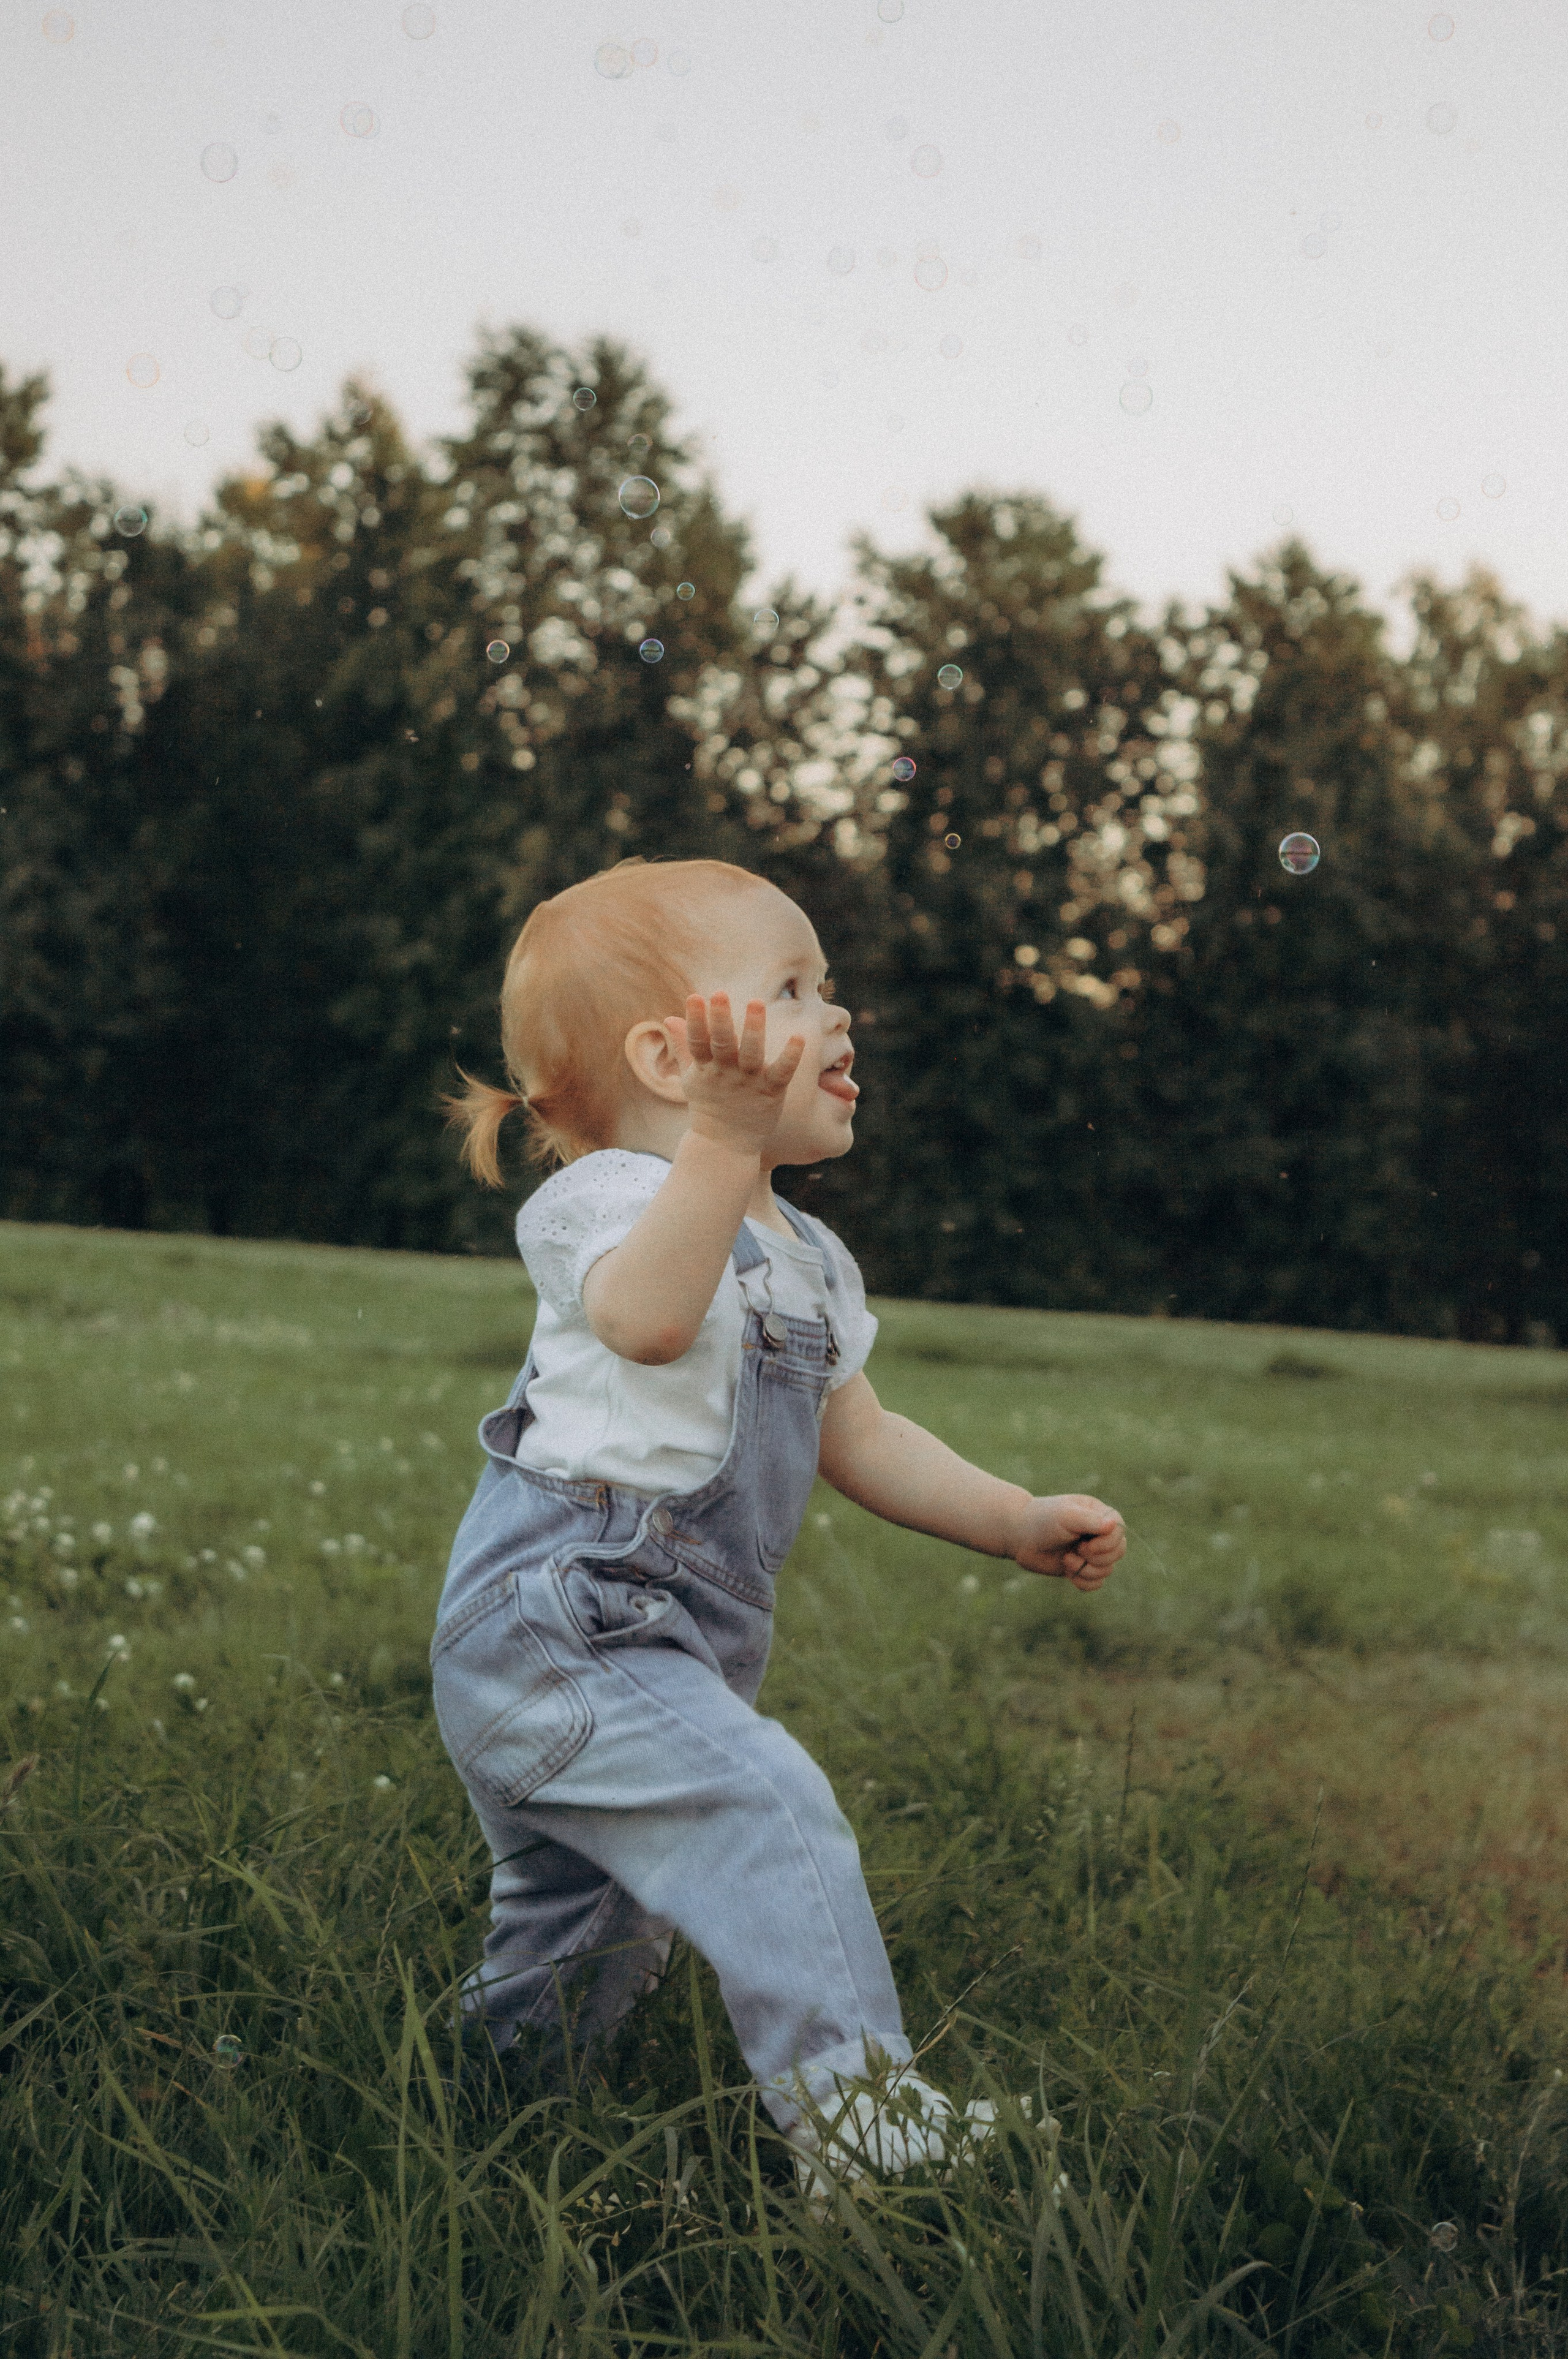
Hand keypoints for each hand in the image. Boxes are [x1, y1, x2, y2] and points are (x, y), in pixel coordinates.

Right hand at [663, 992, 806, 1158]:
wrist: (725, 1145)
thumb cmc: (709, 1104)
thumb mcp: (692, 1076)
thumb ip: (684, 1046)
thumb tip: (670, 1017)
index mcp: (705, 1069)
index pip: (697, 1042)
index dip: (696, 1020)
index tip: (694, 997)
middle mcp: (726, 1074)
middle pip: (722, 1045)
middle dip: (720, 1020)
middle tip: (719, 993)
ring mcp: (749, 1083)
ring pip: (751, 1054)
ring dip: (753, 1029)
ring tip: (756, 1003)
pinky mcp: (771, 1092)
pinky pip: (781, 1072)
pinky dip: (790, 1056)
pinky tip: (798, 1037)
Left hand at [1010, 1494, 1125, 1592]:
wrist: (1018, 1536)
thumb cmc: (1041, 1520)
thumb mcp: (1065, 1516)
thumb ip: (1090, 1520)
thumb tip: (1114, 1524)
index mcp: (1098, 1514)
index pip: (1120, 1530)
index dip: (1108, 1543)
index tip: (1086, 1544)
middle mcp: (1097, 1532)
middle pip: (1118, 1551)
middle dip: (1098, 1557)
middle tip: (1077, 1550)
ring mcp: (1090, 1551)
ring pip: (1107, 1569)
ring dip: (1087, 1570)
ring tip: (1066, 1560)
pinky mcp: (1080, 1568)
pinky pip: (1096, 1583)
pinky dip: (1084, 1582)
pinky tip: (1068, 1573)